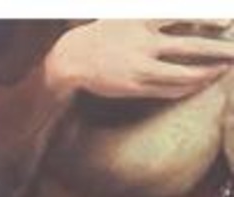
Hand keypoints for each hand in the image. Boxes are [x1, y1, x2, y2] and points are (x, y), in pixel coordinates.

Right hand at [48, 19, 233, 99]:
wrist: (73, 57)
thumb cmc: (105, 32)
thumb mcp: (128, 12)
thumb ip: (155, 12)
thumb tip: (184, 13)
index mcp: (144, 18)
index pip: (185, 15)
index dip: (208, 18)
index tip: (227, 20)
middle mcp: (145, 42)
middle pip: (190, 46)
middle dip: (216, 50)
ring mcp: (140, 67)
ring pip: (181, 73)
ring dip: (204, 73)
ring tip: (221, 71)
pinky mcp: (134, 86)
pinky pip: (166, 89)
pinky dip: (185, 86)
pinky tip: (197, 83)